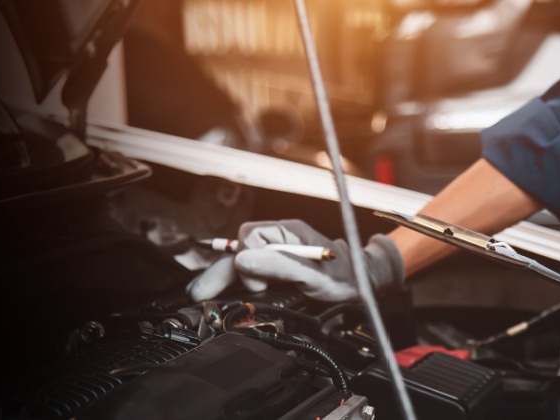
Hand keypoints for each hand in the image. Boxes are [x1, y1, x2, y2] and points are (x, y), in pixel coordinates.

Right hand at [186, 220, 403, 301]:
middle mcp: (279, 239)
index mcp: (286, 232)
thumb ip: (280, 265)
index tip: (258, 286)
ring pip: (241, 261)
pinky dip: (236, 281)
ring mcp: (277, 253)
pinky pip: (250, 270)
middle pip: (239, 250)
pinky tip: (224, 292)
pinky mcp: (277, 268)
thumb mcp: (313, 273)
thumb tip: (244, 259)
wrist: (362, 283)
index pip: (250, 238)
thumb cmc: (344, 276)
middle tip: (197, 293)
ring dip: (225, 277)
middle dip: (219, 272)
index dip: (248, 262)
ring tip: (202, 294)